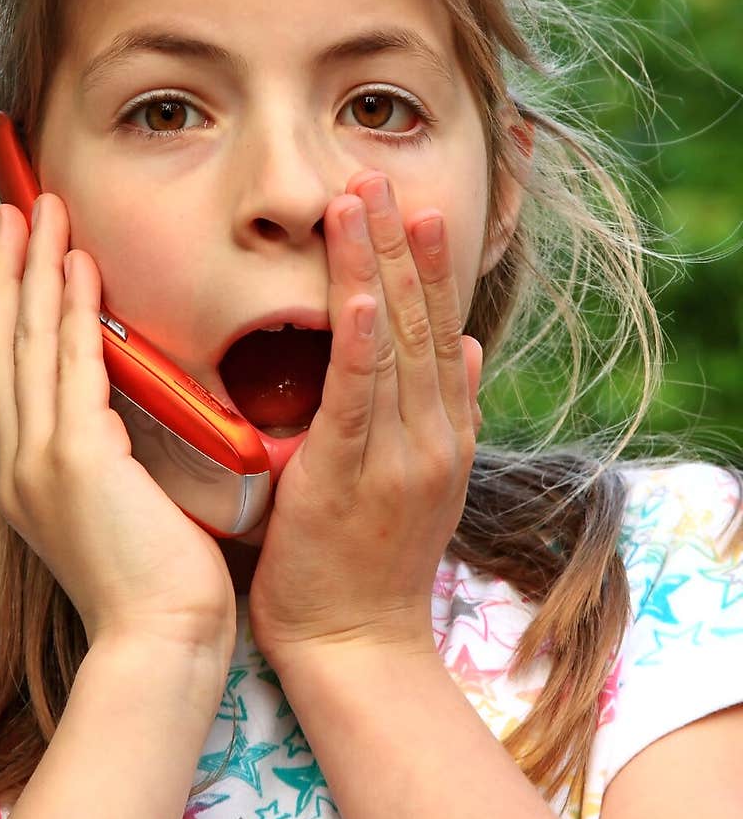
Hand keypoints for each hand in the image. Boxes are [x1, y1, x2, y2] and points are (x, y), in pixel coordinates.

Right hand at [0, 194, 235, 660]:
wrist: (162, 640)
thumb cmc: (157, 582)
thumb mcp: (120, 507)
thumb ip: (110, 455)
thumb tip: (116, 413)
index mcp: (28, 476)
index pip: (8, 375)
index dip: (3, 313)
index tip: (2, 265)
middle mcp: (20, 462)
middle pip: (5, 344)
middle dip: (11, 270)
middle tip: (12, 210)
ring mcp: (41, 458)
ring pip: (29, 341)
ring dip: (36, 268)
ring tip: (39, 209)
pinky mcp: (77, 456)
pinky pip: (72, 363)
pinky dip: (71, 310)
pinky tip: (78, 265)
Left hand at [248, 171, 481, 665]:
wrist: (357, 643)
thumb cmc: (371, 560)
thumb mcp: (421, 478)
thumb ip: (444, 409)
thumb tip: (466, 347)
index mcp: (443, 428)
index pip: (439, 327)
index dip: (425, 263)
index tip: (410, 203)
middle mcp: (431, 432)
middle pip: (420, 319)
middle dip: (398, 243)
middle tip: (377, 174)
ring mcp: (398, 454)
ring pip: (393, 343)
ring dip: (376, 267)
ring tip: (362, 202)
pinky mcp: (352, 477)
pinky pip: (358, 399)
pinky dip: (361, 343)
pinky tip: (356, 295)